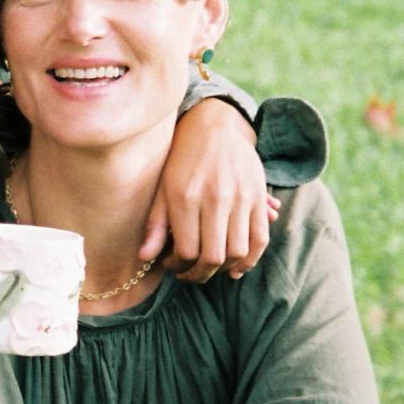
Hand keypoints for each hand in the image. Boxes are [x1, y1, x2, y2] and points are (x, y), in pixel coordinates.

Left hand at [142, 98, 277, 282]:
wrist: (215, 128)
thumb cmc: (181, 161)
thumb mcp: (162, 189)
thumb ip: (155, 226)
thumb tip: (144, 258)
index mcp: (185, 198)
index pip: (186, 251)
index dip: (178, 266)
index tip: (172, 265)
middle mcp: (215, 199)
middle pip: (212, 257)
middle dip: (199, 274)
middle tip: (190, 274)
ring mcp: (240, 198)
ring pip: (237, 252)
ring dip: (223, 269)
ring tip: (209, 268)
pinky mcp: (257, 197)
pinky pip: (260, 239)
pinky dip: (249, 259)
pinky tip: (235, 267)